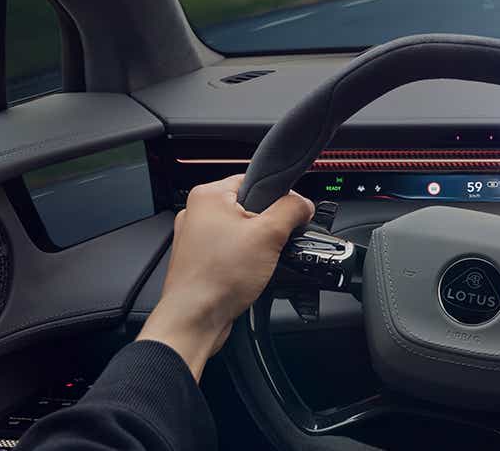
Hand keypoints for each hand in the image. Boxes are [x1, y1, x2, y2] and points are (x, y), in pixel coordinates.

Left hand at [138, 175, 313, 380]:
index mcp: (208, 196)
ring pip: (242, 231)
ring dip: (257, 245)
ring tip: (257, 262)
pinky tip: (247, 274)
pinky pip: (231, 251)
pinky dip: (244, 260)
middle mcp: (197, 213)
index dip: (279, 196)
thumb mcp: (269, 235)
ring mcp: (196, 238)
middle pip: (250, 207)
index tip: (291, 214)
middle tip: (273, 244)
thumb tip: (304, 203)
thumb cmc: (217, 278)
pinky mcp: (200, 260)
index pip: (254, 179)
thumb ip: (291, 211)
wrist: (195, 320)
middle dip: (268, 226)